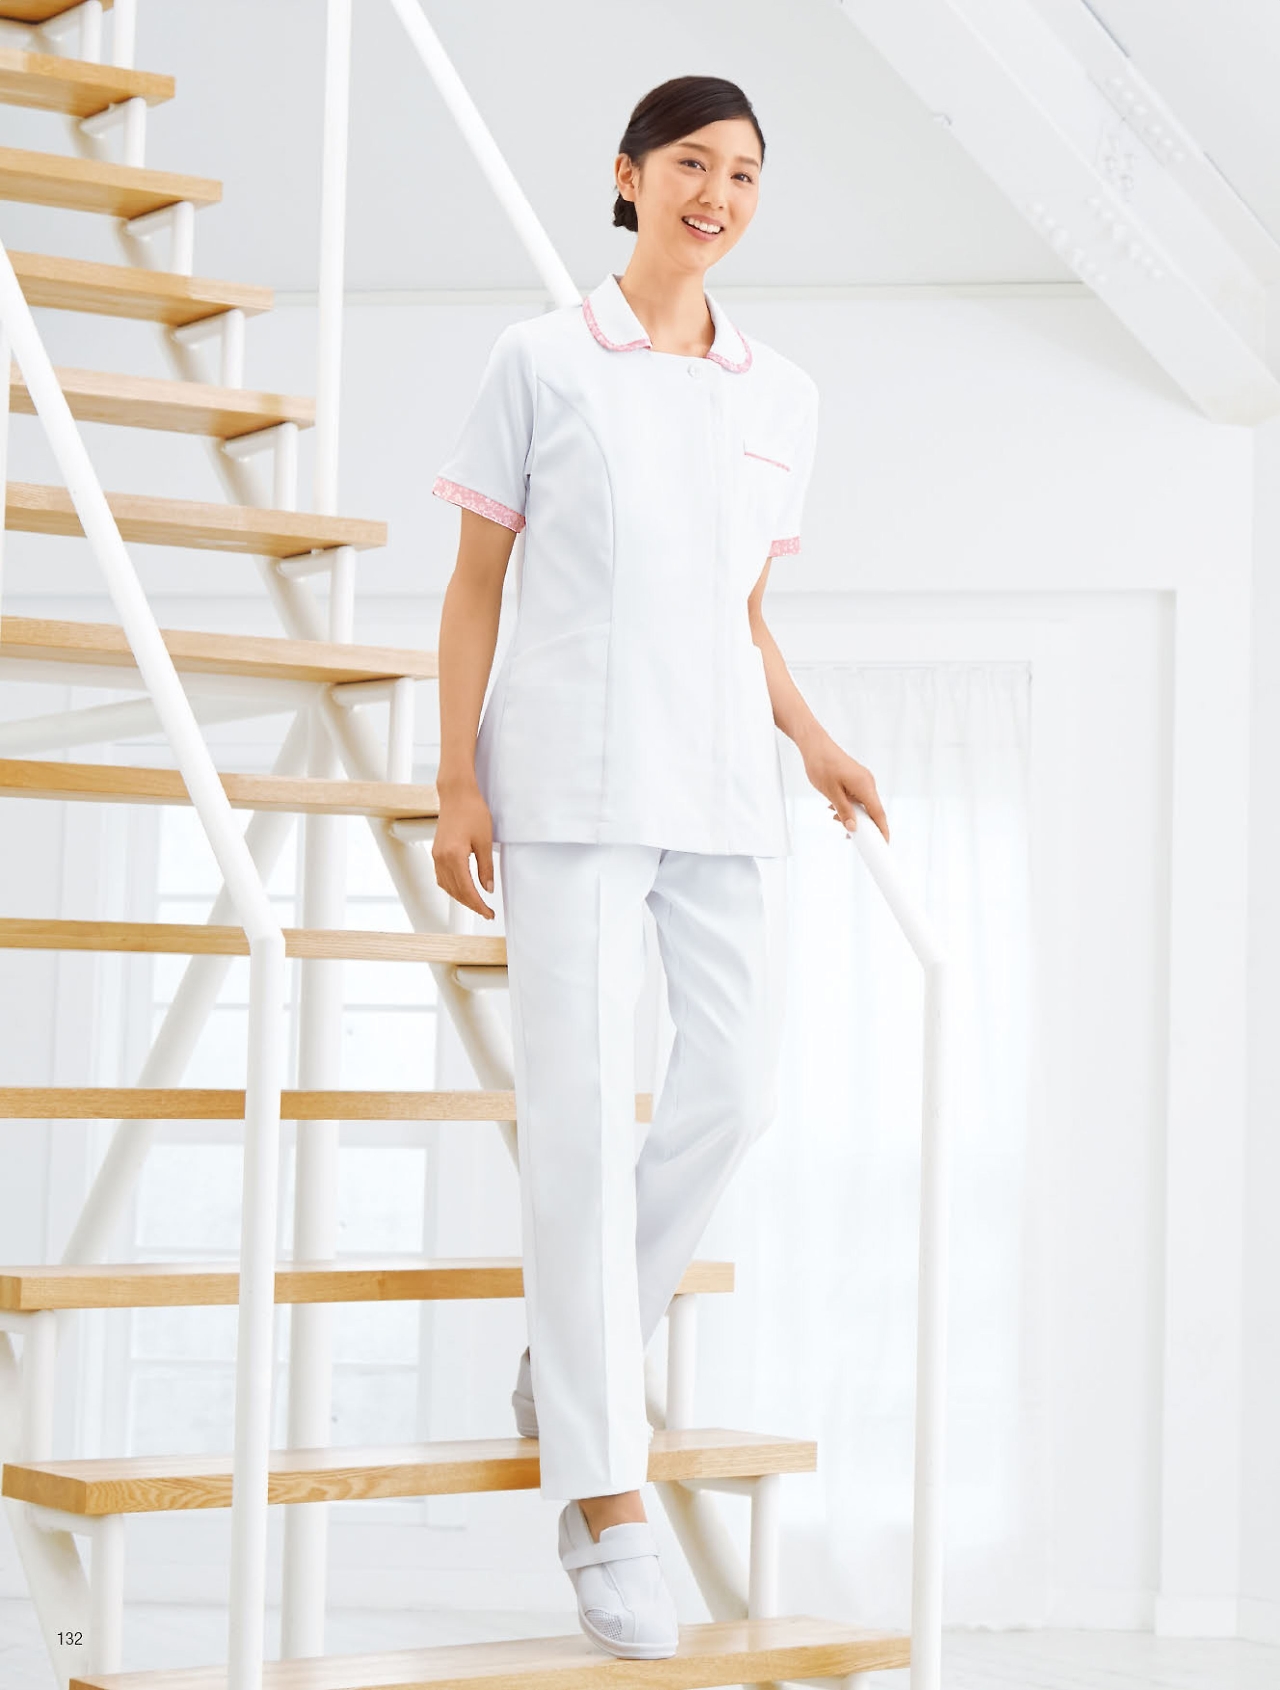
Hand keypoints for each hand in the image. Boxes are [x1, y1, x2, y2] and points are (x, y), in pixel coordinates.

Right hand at [432, 780, 495, 918]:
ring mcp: (436, 855)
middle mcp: (441, 859)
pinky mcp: (436, 851)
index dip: (479, 905)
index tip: (489, 913)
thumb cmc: (472, 812)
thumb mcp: (485, 841)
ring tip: (476, 903)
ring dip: (461, 897)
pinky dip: (452, 887)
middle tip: (486, 912)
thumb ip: (486, 868)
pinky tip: (462, 888)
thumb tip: (488, 888)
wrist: (457, 794)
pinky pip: (442, 877)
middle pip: (456, 891)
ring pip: (447, 886)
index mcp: (454, 857)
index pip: (467, 890)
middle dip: (471, 904)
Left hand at [803, 735, 889, 842]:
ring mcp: (863, 780)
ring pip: (864, 804)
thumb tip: (853, 828)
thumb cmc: (821, 765)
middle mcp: (868, 783)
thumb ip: (844, 811)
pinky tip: (835, 808)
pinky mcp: (857, 778)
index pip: (879, 814)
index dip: (882, 831)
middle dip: (864, 826)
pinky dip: (850, 805)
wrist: (815, 745)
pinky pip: (858, 796)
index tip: (883, 845)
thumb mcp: (831, 793)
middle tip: (851, 837)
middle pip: (873, 811)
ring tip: (835, 818)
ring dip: (854, 815)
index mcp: (865, 786)